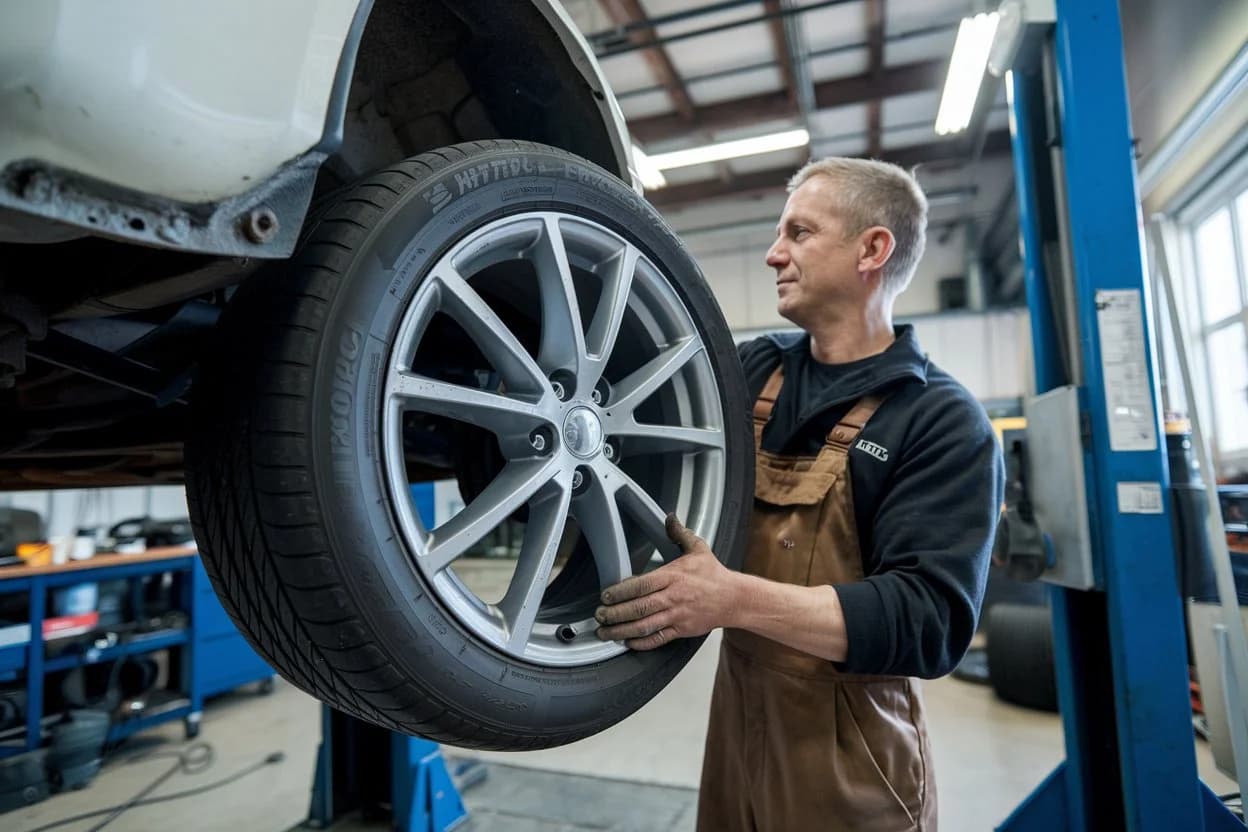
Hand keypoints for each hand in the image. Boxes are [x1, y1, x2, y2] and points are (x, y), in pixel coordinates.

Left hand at [594, 514, 739, 649]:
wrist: (734, 599)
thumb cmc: (714, 575)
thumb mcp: (698, 548)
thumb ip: (680, 533)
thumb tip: (669, 517)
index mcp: (673, 576)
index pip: (641, 584)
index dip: (620, 591)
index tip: (605, 595)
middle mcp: (673, 597)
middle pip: (639, 608)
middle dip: (615, 614)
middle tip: (599, 615)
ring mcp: (676, 616)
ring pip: (644, 626)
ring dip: (621, 631)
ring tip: (605, 632)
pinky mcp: (681, 630)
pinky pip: (657, 639)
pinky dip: (641, 643)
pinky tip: (628, 642)